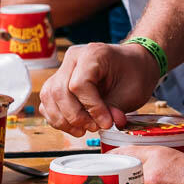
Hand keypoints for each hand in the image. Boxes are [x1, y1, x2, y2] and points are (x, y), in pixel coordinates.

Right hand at [39, 42, 159, 134]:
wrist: (134, 64)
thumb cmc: (134, 73)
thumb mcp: (131, 92)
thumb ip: (114, 109)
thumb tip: (103, 124)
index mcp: (93, 54)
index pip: (79, 84)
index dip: (91, 108)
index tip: (106, 122)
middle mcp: (73, 58)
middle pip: (59, 91)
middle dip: (75, 116)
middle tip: (94, 127)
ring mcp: (63, 69)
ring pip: (49, 97)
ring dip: (63, 120)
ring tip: (84, 129)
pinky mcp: (59, 82)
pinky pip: (48, 102)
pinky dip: (57, 118)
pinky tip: (74, 125)